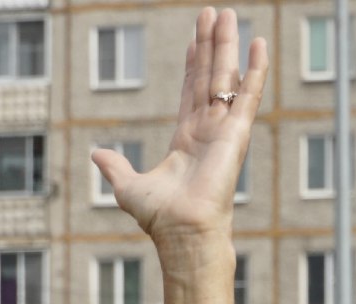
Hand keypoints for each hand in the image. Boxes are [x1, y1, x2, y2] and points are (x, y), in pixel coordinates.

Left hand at [93, 9, 268, 250]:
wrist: (182, 230)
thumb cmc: (160, 217)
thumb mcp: (128, 186)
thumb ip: (116, 167)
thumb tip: (96, 154)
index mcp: (186, 138)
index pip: (191, 90)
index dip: (192, 63)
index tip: (194, 39)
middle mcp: (208, 129)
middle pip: (210, 76)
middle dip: (211, 44)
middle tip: (213, 13)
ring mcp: (225, 129)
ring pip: (227, 76)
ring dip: (228, 45)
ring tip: (228, 14)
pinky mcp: (237, 133)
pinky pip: (250, 94)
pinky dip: (256, 69)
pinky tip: (259, 44)